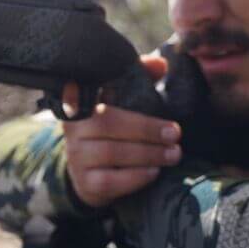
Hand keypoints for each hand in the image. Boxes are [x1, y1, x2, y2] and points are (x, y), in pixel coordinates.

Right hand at [62, 53, 179, 207]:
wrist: (93, 173)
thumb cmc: (114, 130)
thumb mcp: (123, 103)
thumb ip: (140, 79)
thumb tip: (160, 64)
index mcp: (81, 103)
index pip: (95, 92)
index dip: (110, 89)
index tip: (124, 90)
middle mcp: (73, 130)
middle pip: (108, 125)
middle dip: (146, 129)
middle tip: (175, 134)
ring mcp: (76, 158)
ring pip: (111, 153)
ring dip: (148, 154)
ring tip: (173, 154)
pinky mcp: (85, 183)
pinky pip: (111, 180)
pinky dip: (136, 176)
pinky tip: (154, 171)